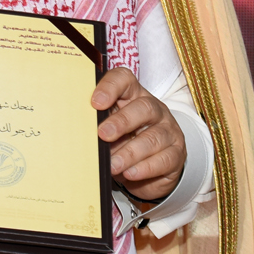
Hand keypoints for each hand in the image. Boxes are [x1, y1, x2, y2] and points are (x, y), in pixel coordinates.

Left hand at [93, 67, 184, 205]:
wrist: (151, 170)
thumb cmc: (124, 143)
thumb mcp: (110, 132)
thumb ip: (98, 126)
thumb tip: (77, 134)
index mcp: (133, 96)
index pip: (125, 80)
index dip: (111, 87)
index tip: (95, 103)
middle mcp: (154, 110)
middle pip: (143, 107)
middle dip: (122, 121)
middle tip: (103, 135)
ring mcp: (168, 130)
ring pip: (153, 137)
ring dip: (130, 152)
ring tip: (113, 165)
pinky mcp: (176, 153)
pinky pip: (164, 159)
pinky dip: (146, 168)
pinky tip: (131, 173)